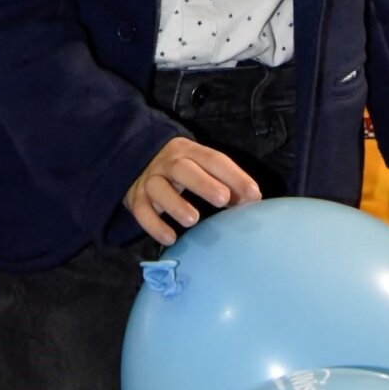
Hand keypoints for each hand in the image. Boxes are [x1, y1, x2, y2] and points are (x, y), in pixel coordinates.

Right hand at [124, 137, 261, 246]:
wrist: (138, 160)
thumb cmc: (183, 169)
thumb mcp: (203, 167)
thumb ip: (227, 181)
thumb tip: (253, 199)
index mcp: (189, 150)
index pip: (213, 159)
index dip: (233, 175)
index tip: (253, 195)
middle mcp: (167, 162)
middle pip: (183, 169)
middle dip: (204, 184)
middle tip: (224, 200)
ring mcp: (149, 180)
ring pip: (159, 188)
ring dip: (176, 204)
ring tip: (194, 220)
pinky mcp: (135, 199)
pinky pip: (142, 211)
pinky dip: (154, 225)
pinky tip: (170, 239)